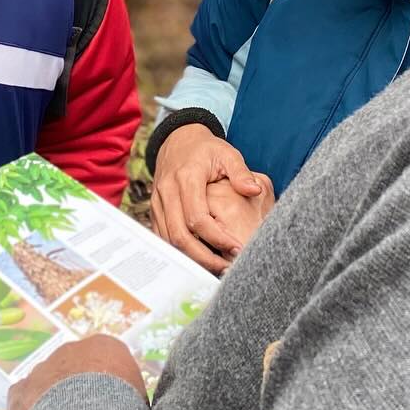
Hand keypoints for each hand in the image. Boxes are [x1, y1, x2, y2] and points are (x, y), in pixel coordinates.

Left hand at [7, 335, 148, 409]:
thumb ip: (130, 398)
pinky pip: (22, 398)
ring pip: (46, 382)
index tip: (110, 408)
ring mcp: (42, 368)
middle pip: (74, 368)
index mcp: (106, 347)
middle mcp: (71, 350)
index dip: (108, 385)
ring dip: (52, 401)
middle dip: (78, 390)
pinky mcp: (20, 391)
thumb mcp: (140, 402)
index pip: (106, 360)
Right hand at [150, 125, 275, 271]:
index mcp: (186, 177)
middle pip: (180, 235)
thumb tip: (254, 190)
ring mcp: (157, 202)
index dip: (217, 237)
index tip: (236, 248)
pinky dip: (179, 251)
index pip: (198, 217)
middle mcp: (167, 191)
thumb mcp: (227, 153)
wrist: (177, 141)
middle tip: (226, 268)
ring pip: (169, 240)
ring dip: (191, 258)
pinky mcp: (154, 210)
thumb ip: (241, 172)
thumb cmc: (205, 150)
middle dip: (203, 257)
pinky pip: (162, 237)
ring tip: (215, 268)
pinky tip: (198, 259)